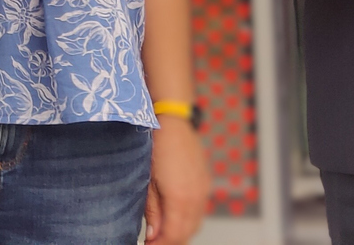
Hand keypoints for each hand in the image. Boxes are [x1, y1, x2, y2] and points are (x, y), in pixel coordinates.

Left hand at [145, 116, 208, 242]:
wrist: (172, 121)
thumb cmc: (156, 146)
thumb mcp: (147, 181)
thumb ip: (153, 211)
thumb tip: (154, 236)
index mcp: (180, 198)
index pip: (174, 235)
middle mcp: (196, 197)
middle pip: (187, 233)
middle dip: (171, 241)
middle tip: (154, 242)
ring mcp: (204, 189)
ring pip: (196, 224)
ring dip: (181, 232)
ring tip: (162, 232)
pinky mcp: (205, 182)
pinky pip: (200, 210)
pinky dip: (189, 220)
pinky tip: (175, 217)